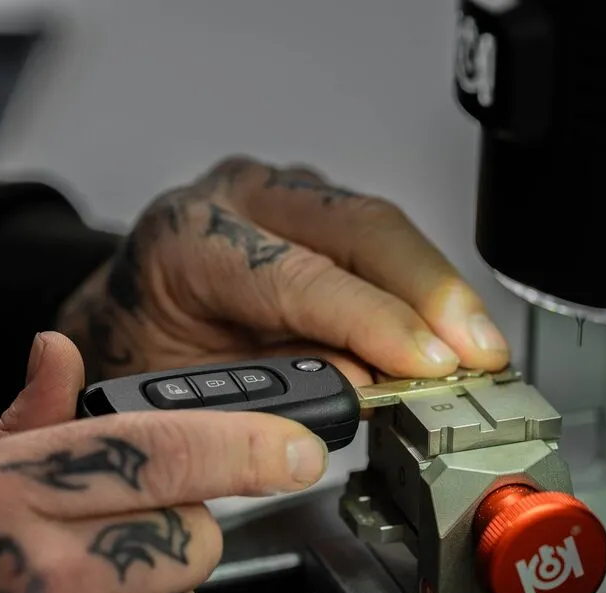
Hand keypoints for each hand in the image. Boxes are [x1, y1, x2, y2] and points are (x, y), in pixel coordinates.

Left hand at [57, 155, 510, 386]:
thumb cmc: (146, 354)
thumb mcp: (192, 387)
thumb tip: (367, 384)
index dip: (373, 322)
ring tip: (480, 348)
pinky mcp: (316, 207)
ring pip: (381, 226)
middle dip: (432, 293)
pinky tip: (455, 325)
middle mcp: (238, 198)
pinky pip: (382, 239)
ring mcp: (281, 193)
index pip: (297, 276)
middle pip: (359, 226)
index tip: (430, 364)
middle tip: (480, 351)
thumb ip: (275, 386)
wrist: (125, 317)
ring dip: (439, 289)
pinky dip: (425, 285)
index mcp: (188, 241)